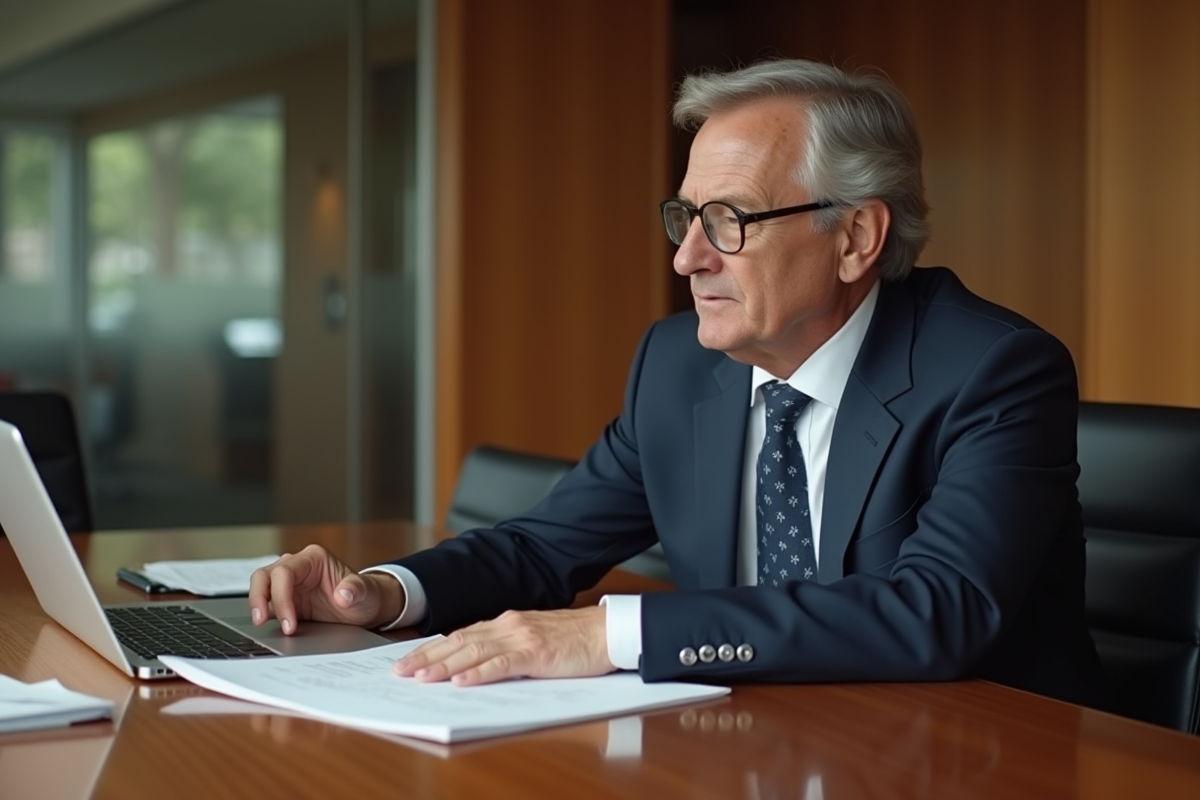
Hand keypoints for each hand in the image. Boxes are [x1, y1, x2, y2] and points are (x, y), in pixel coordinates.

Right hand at [248, 544, 401, 633]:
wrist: (366, 607)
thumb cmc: (365, 594)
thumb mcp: (367, 593)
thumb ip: (357, 590)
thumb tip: (343, 594)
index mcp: (314, 558)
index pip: (285, 572)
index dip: (281, 596)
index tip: (289, 622)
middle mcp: (298, 567)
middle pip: (264, 576)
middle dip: (259, 598)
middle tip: (261, 621)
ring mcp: (289, 583)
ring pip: (260, 587)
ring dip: (258, 606)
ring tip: (261, 624)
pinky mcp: (286, 600)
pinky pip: (267, 604)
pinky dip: (264, 615)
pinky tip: (269, 629)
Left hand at [394, 606, 613, 685]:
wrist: (606, 632)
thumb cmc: (574, 640)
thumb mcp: (533, 639)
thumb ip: (507, 647)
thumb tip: (476, 665)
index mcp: (506, 623)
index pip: (460, 635)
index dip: (433, 648)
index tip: (409, 661)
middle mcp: (509, 626)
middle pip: (459, 641)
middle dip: (427, 657)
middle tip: (400, 672)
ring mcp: (522, 638)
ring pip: (474, 651)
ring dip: (445, 666)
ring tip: (422, 678)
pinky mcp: (537, 653)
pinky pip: (503, 664)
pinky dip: (480, 673)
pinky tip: (462, 682)